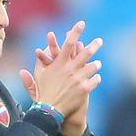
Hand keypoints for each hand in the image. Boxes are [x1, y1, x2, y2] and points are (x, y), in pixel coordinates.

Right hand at [22, 21, 102, 135]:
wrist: (49, 111)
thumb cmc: (42, 94)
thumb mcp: (38, 78)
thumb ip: (39, 63)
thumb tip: (36, 51)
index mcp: (59, 64)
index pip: (69, 44)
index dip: (75, 32)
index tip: (81, 23)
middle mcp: (70, 70)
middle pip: (86, 53)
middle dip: (94, 45)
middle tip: (99, 41)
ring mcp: (79, 79)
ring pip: (93, 67)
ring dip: (96, 65)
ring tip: (97, 64)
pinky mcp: (84, 89)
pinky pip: (96, 80)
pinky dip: (96, 79)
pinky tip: (96, 78)